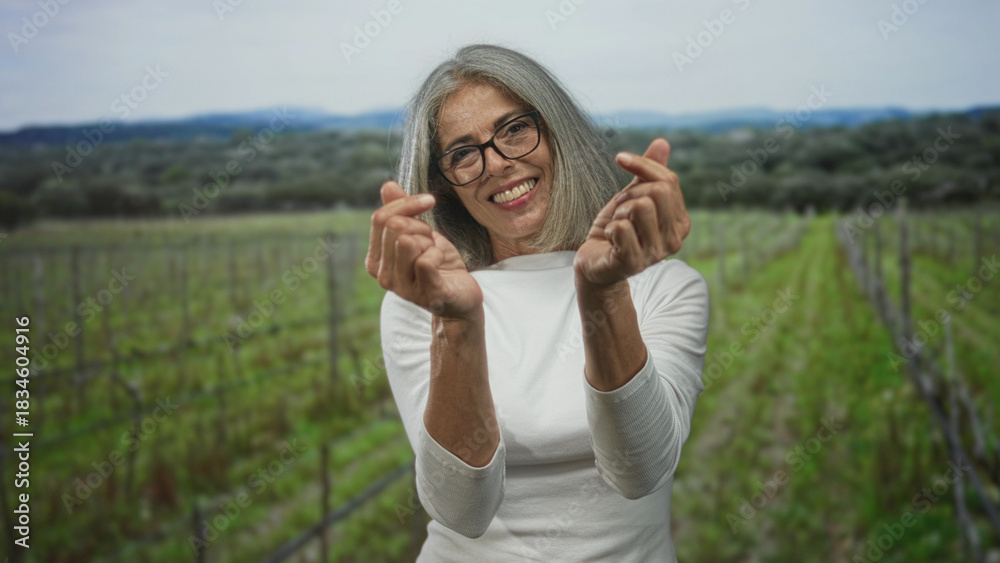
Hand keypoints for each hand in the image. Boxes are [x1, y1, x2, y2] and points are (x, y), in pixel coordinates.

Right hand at [365, 181, 482, 318]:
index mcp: (376, 260)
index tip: (428, 201)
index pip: (381, 218)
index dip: (407, 203)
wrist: (461, 296)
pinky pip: (425, 260)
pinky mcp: (425, 294)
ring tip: (435, 253)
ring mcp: (402, 288)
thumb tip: (388, 185)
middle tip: (431, 241)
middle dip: (420, 225)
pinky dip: (439, 254)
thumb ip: (402, 211)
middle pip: (396, 226)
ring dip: (429, 241)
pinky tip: (442, 264)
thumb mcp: (419, 233)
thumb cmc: (439, 265)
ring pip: (408, 241)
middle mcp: (383, 276)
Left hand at [573, 138, 690, 287]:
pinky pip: (622, 228)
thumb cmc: (616, 230)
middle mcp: (675, 240)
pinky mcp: (634, 263)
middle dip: (630, 194)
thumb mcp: (632, 196)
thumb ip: (648, 173)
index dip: (641, 164)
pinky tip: (610, 241)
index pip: (669, 180)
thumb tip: (662, 142)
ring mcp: (656, 253)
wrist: (595, 263)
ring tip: (616, 226)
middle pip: (657, 191)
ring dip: (619, 213)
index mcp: (681, 222)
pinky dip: (609, 229)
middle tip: (620, 210)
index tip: (620, 159)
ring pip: (640, 207)